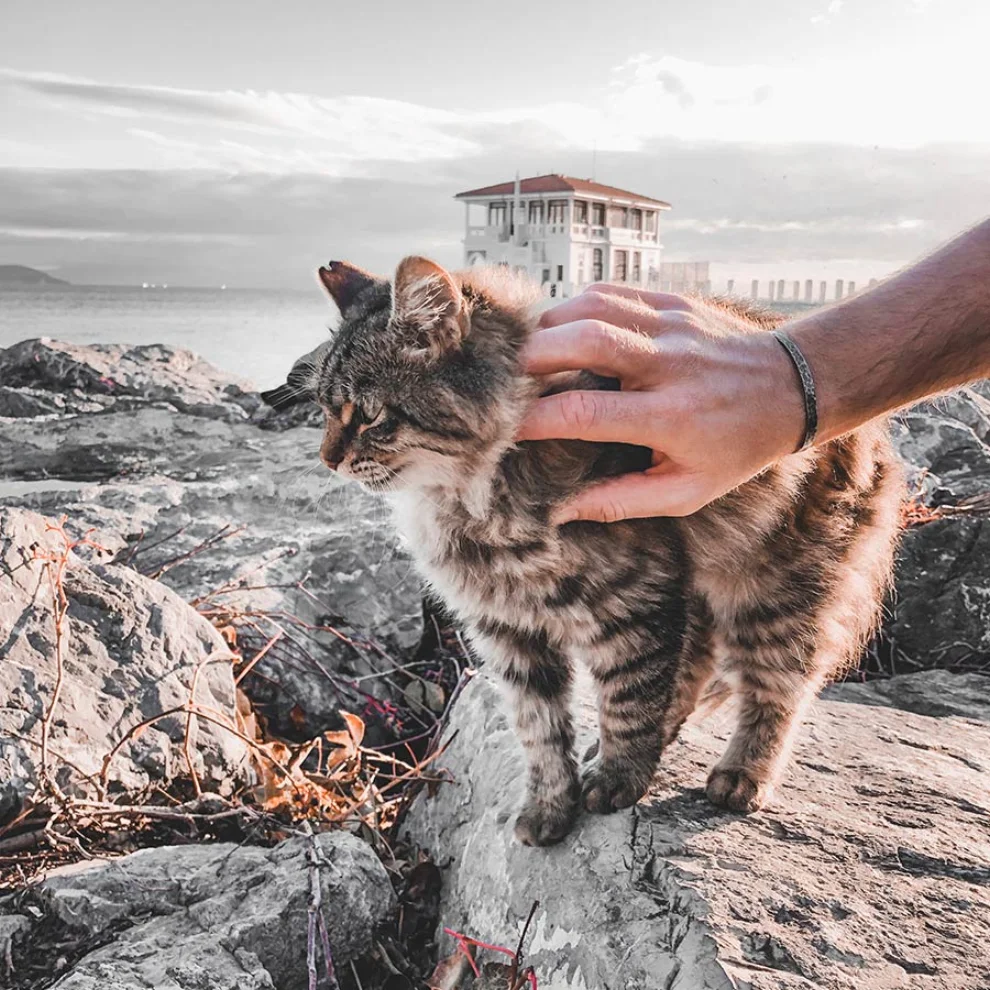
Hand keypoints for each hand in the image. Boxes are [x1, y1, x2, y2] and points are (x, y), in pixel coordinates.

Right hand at [517, 285, 806, 521]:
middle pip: (581, 341)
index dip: (533, 420)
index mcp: (670, 415)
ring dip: (547, 327)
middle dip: (529, 358)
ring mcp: (671, 324)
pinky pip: (609, 292)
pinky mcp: (672, 301)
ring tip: (527, 355)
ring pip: (590, 306)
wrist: (793, 386)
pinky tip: (561, 330)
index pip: (583, 412)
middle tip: (502, 381)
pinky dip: (574, 307)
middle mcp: (668, 363)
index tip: (505, 432)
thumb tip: (561, 512)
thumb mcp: (686, 492)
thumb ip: (621, 502)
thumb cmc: (736, 448)